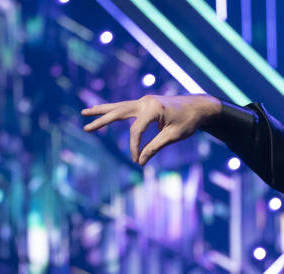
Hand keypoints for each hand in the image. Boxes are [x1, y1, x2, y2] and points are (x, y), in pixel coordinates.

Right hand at [81, 94, 221, 164]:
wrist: (198, 107)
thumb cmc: (188, 122)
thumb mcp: (173, 137)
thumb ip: (155, 147)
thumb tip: (141, 161)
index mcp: (153, 108)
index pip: (136, 130)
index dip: (135, 147)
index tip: (137, 160)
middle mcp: (145, 101)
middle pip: (118, 112)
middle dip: (101, 120)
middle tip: (85, 127)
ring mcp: (144, 101)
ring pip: (118, 106)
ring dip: (102, 110)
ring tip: (84, 112)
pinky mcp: (145, 103)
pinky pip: (126, 107)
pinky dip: (113, 110)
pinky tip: (103, 112)